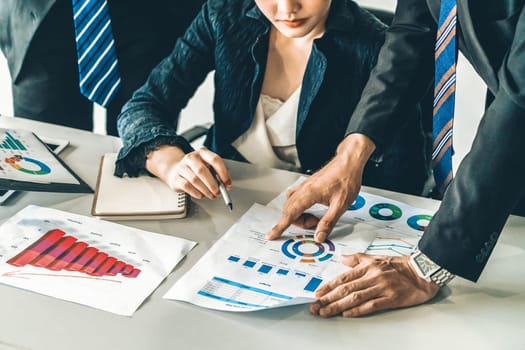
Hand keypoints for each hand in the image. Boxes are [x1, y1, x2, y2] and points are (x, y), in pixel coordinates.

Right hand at [146, 145, 230, 198]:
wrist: (176, 171)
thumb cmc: (196, 170)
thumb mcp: (207, 167)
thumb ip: (216, 174)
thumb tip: (224, 185)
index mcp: (202, 153)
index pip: (215, 160)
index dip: (223, 173)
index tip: (227, 184)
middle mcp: (191, 158)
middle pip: (202, 171)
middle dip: (212, 184)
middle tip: (218, 192)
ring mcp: (182, 167)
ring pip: (195, 180)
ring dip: (206, 190)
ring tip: (211, 195)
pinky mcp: (176, 178)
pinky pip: (187, 186)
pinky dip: (197, 193)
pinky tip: (201, 195)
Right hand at [267, 134, 375, 242]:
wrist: (349, 162)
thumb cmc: (347, 179)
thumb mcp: (341, 205)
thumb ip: (328, 222)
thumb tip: (319, 236)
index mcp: (309, 194)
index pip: (290, 214)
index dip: (280, 226)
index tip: (271, 235)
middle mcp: (303, 189)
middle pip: (289, 211)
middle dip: (298, 222)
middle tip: (316, 224)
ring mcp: (304, 186)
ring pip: (291, 204)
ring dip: (299, 215)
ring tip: (316, 217)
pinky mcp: (307, 185)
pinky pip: (296, 198)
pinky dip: (299, 207)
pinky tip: (311, 208)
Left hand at [310, 253, 439, 316]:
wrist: (422, 271)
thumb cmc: (399, 265)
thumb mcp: (375, 257)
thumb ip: (357, 259)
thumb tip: (341, 258)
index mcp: (367, 267)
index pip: (343, 278)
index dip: (328, 286)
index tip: (317, 294)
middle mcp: (372, 276)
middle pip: (345, 289)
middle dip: (328, 299)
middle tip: (315, 307)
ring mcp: (381, 287)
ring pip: (355, 298)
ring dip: (337, 306)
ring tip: (326, 313)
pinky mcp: (391, 298)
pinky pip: (371, 305)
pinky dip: (357, 310)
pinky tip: (346, 314)